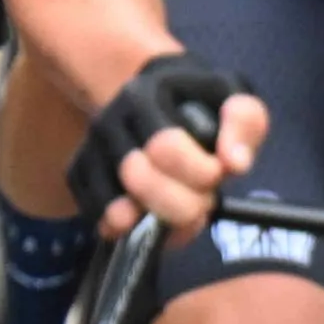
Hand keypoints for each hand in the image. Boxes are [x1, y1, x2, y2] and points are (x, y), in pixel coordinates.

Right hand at [69, 49, 265, 238]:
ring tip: (185, 213)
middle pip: (138, 179)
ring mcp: (88, 151)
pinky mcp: (79, 176)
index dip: (200, 171)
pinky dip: (132, 231)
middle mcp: (107, 123)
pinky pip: (97, 218)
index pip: (165, 147)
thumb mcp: (233, 97)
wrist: (155, 92)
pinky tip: (157, 220)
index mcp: (144, 97)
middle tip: (205, 199)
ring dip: (160, 221)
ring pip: (115, 208)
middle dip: (183, 202)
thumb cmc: (201, 99)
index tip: (218, 174)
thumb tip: (235, 165)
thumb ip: (243, 124)